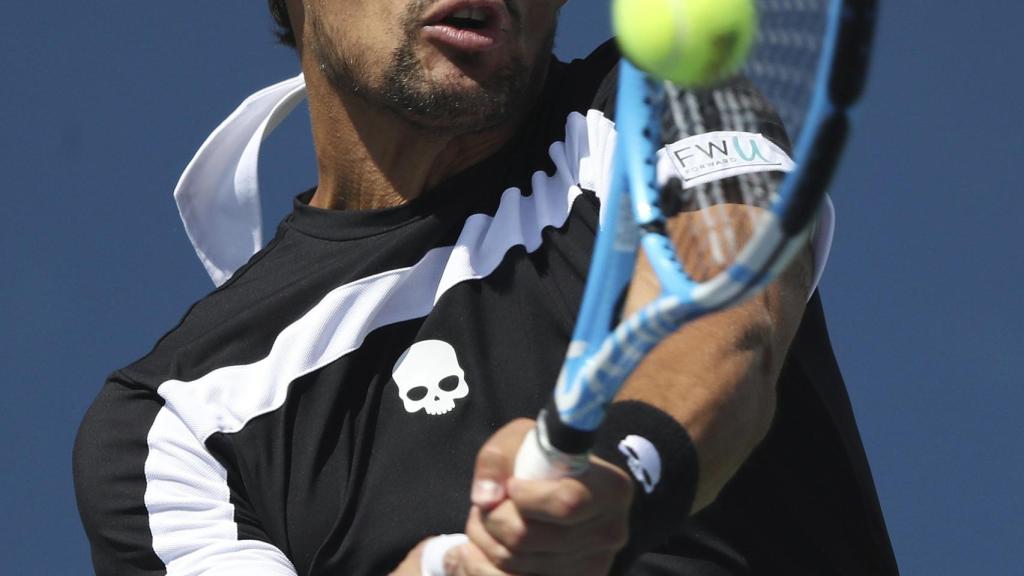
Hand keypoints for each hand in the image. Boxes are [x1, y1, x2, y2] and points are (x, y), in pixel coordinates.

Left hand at [453, 419, 632, 575]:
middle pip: (529, 537)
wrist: (553, 491)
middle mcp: (610, 532)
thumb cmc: (537, 459)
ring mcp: (593, 565)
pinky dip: (487, 568)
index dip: (525, 498)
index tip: (511, 486)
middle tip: (485, 507)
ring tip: (485, 523)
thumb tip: (485, 499)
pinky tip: (483, 549)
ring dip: (486, 542)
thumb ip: (496, 459)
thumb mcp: (518, 441)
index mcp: (612, 489)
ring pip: (517, 564)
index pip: (566, 503)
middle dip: (493, 520)